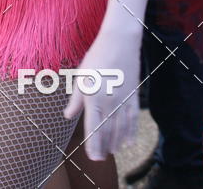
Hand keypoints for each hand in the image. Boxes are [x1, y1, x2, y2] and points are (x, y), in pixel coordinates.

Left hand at [63, 29, 140, 160]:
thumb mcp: (82, 76)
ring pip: (121, 128)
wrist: (119, 42)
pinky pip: (133, 119)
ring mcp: (123, 100)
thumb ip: (76, 99)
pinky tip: (128, 141)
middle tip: (101, 159)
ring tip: (112, 151)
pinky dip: (131, 132)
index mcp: (94, 97)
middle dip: (104, 147)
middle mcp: (109, 102)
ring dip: (116, 142)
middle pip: (108, 131)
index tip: (93, 158)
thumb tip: (68, 115)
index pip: (93, 127)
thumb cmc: (96, 57)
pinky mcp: (134, 96)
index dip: (93, 145)